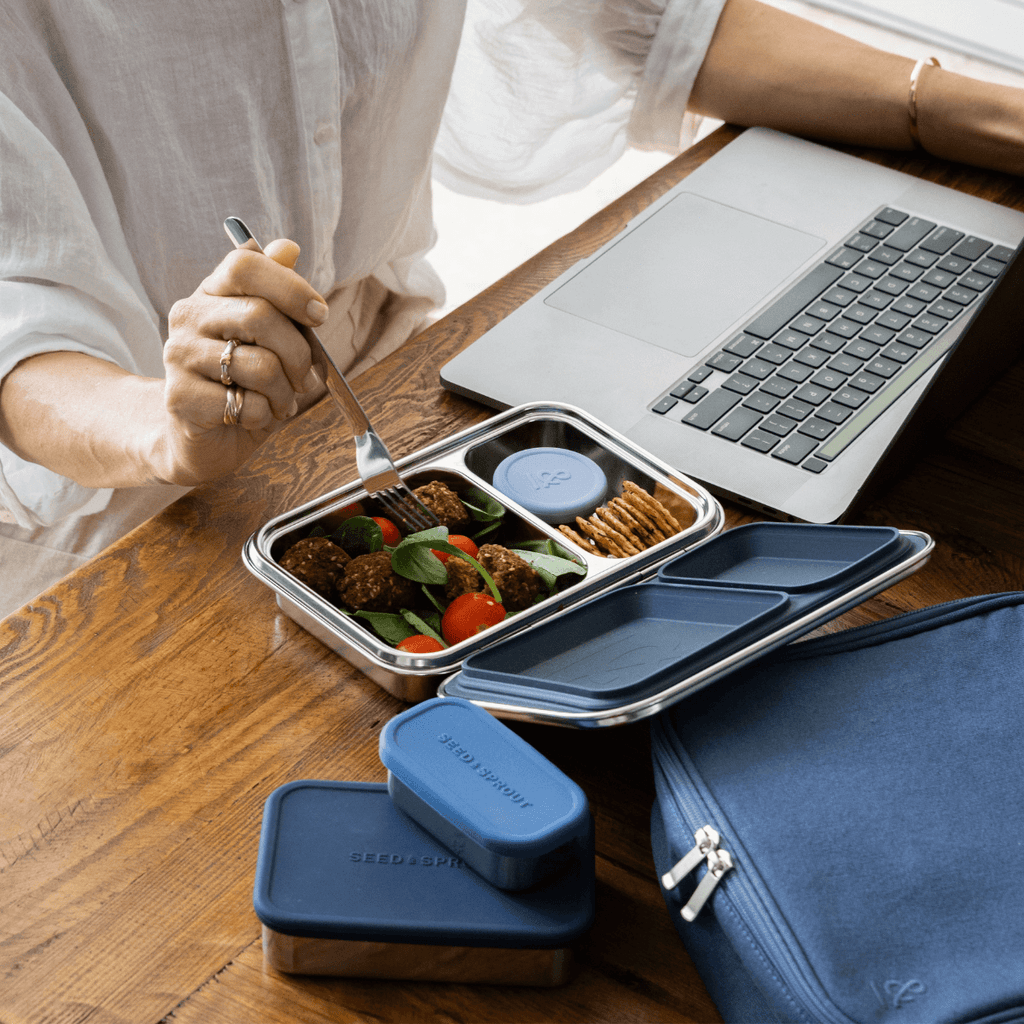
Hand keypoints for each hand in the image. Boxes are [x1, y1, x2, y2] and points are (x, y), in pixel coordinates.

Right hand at [157, 239, 328, 484]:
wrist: (201, 435)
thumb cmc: (244, 382)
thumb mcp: (269, 337)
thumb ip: (277, 293)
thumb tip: (288, 248)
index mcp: (211, 293)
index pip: (245, 265)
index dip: (290, 287)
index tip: (319, 315)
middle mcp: (188, 316)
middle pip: (260, 316)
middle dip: (298, 354)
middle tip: (304, 377)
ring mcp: (179, 356)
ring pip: (260, 366)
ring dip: (285, 393)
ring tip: (280, 401)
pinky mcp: (179, 397)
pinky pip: (246, 404)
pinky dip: (264, 416)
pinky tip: (255, 416)